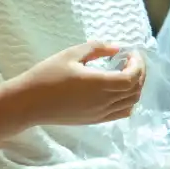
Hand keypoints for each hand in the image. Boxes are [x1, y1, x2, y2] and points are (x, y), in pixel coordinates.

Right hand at [8, 42, 144, 126]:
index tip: (131, 52)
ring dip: (135, 87)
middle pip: (135, 90)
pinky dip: (128, 101)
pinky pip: (120, 113)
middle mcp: (104, 101)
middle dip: (139, 73)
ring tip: (126, 73)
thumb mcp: (71, 54)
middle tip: (131, 60)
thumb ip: (97, 48)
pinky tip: (118, 90)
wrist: (29, 103)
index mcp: (99, 84)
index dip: (138, 64)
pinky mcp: (94, 120)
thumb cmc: (47, 75)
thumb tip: (117, 48)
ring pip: (131, 103)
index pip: (132, 77)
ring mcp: (100, 113)